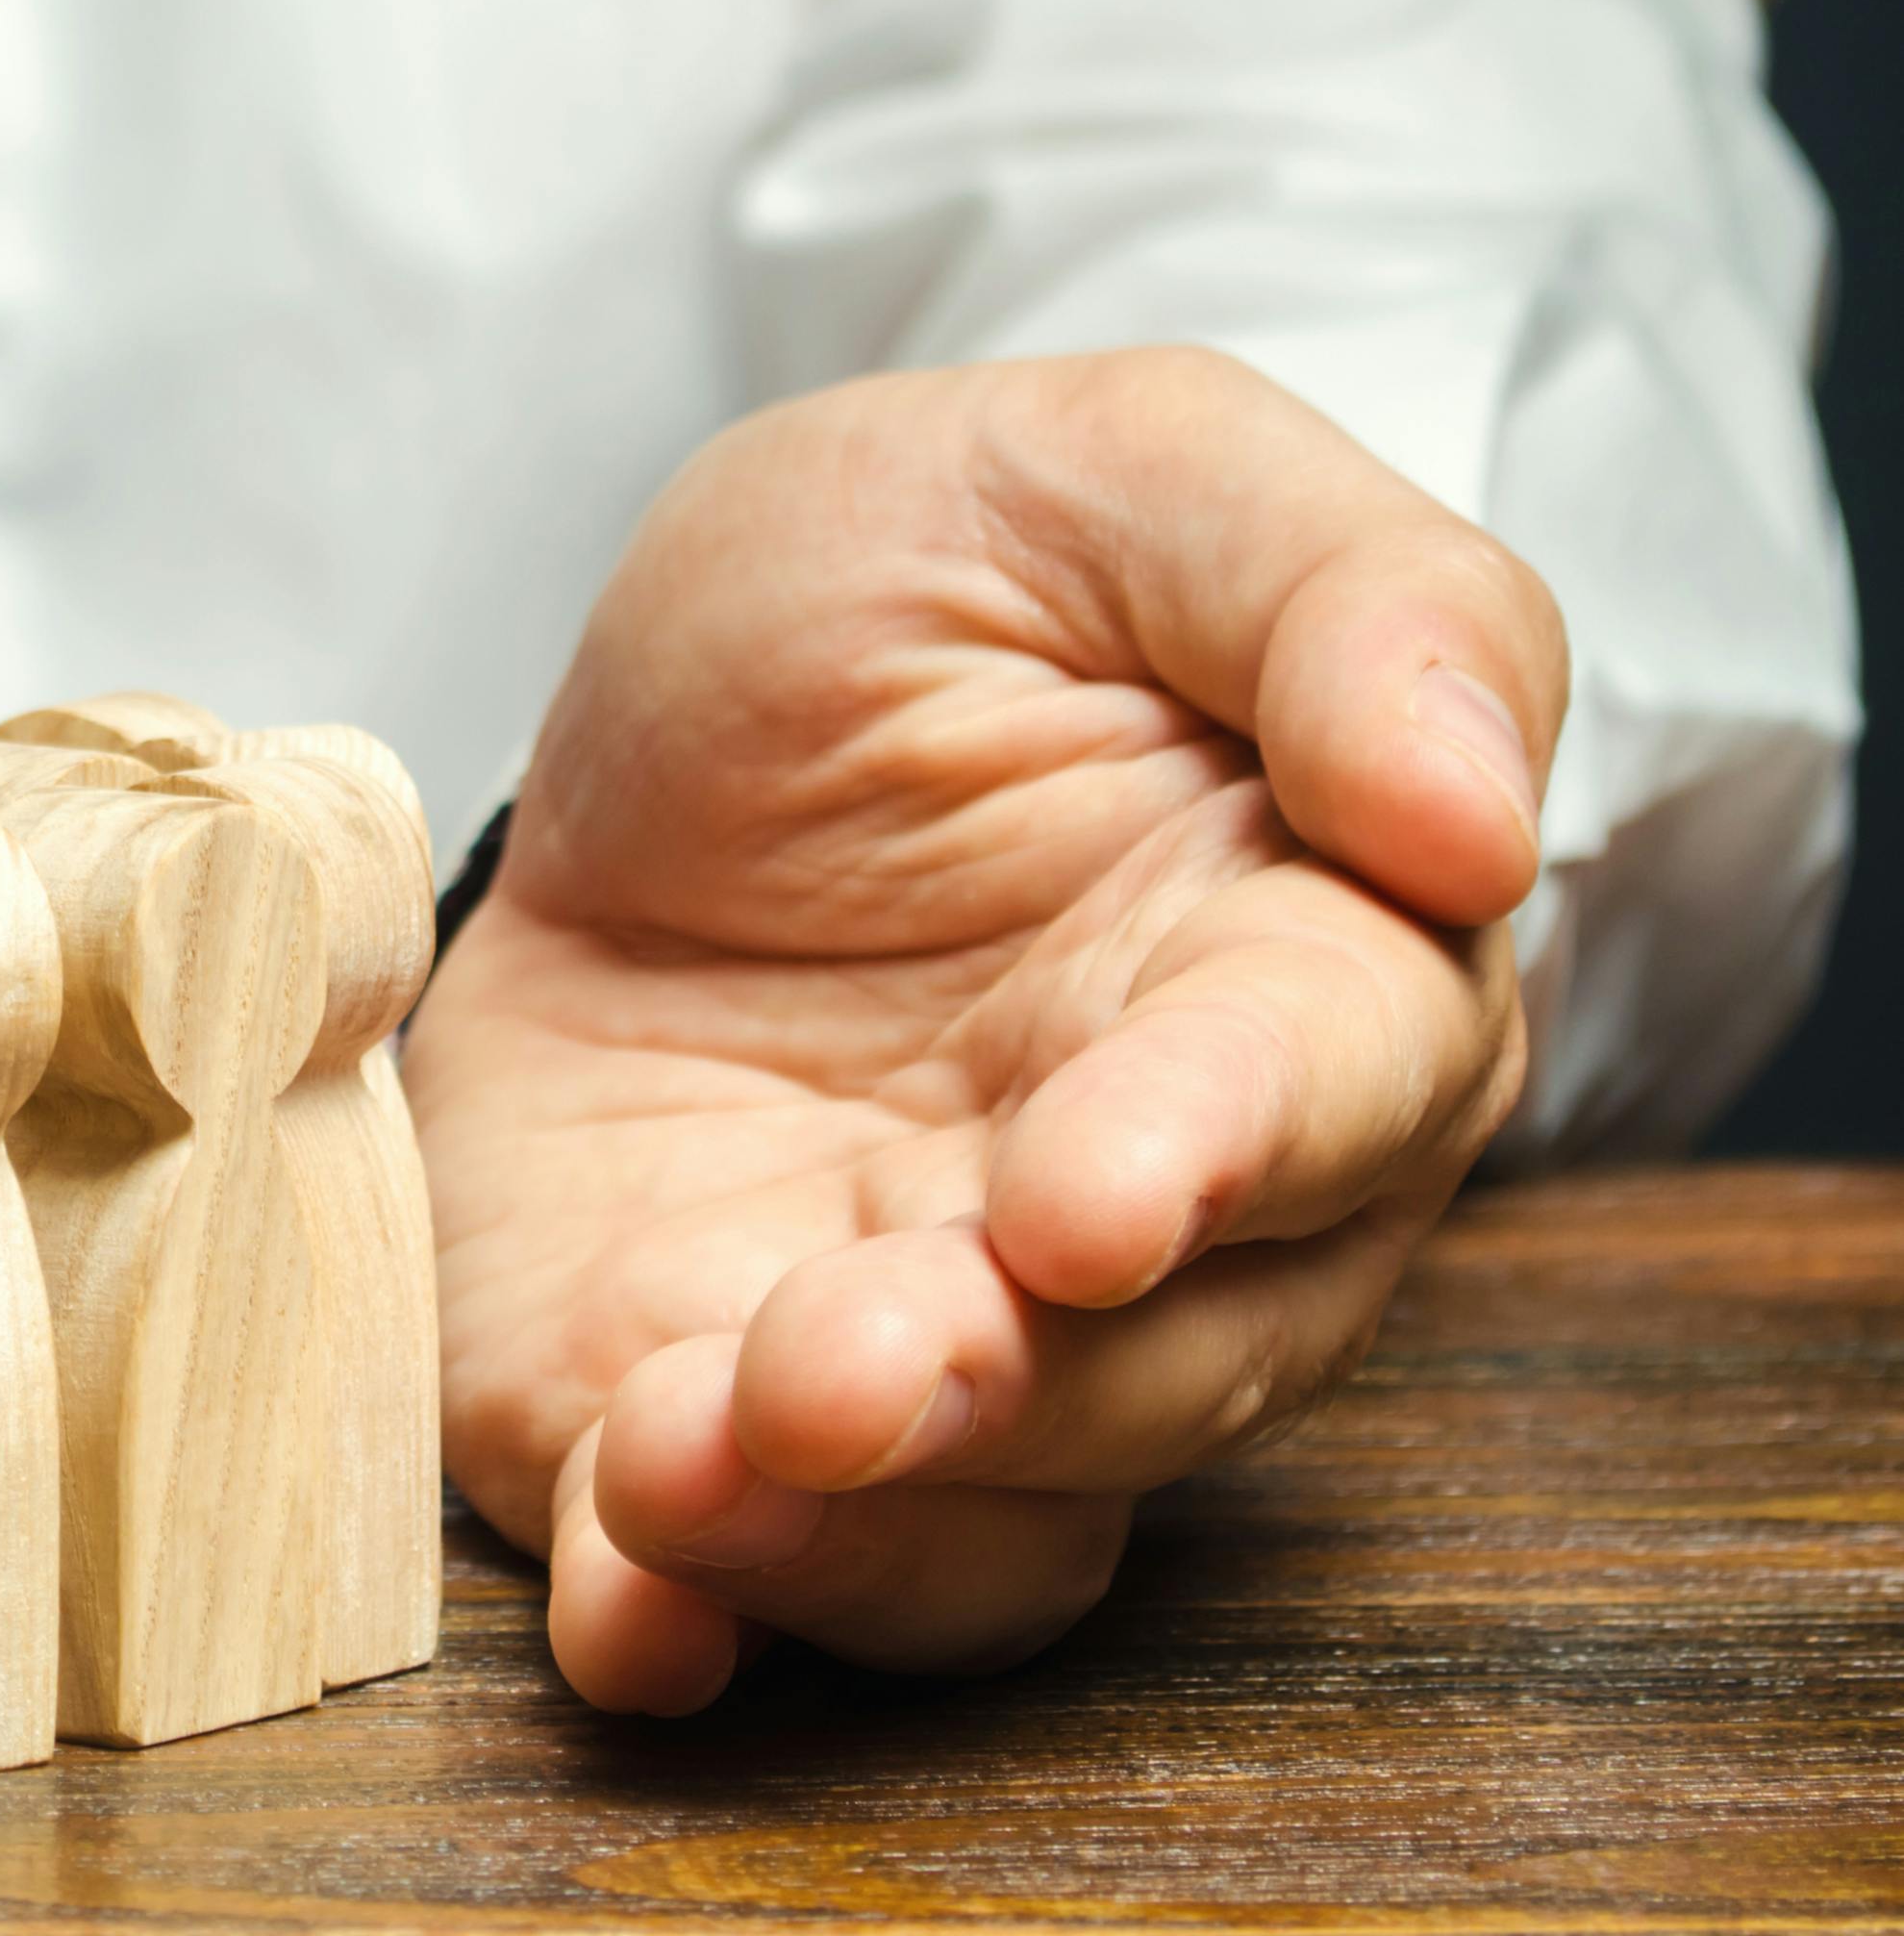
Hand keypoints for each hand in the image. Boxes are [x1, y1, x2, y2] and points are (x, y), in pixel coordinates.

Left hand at [410, 347, 1554, 1712]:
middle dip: (1001, 1383)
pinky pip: (728, 1575)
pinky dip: (663, 1608)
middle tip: (839, 1364)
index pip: (1315, 1096)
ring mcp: (925, 1336)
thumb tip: (1475, 805)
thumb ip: (1342, 595)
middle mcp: (1146, 1221)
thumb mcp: (1110, 476)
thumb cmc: (926, 589)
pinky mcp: (698, 1402)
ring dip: (831, 1529)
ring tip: (677, 1461)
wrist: (639, 727)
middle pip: (1150, 1366)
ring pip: (965, 1520)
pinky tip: (607, 1593)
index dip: (1210, 1153)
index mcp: (1292, 979)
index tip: (1090, 1190)